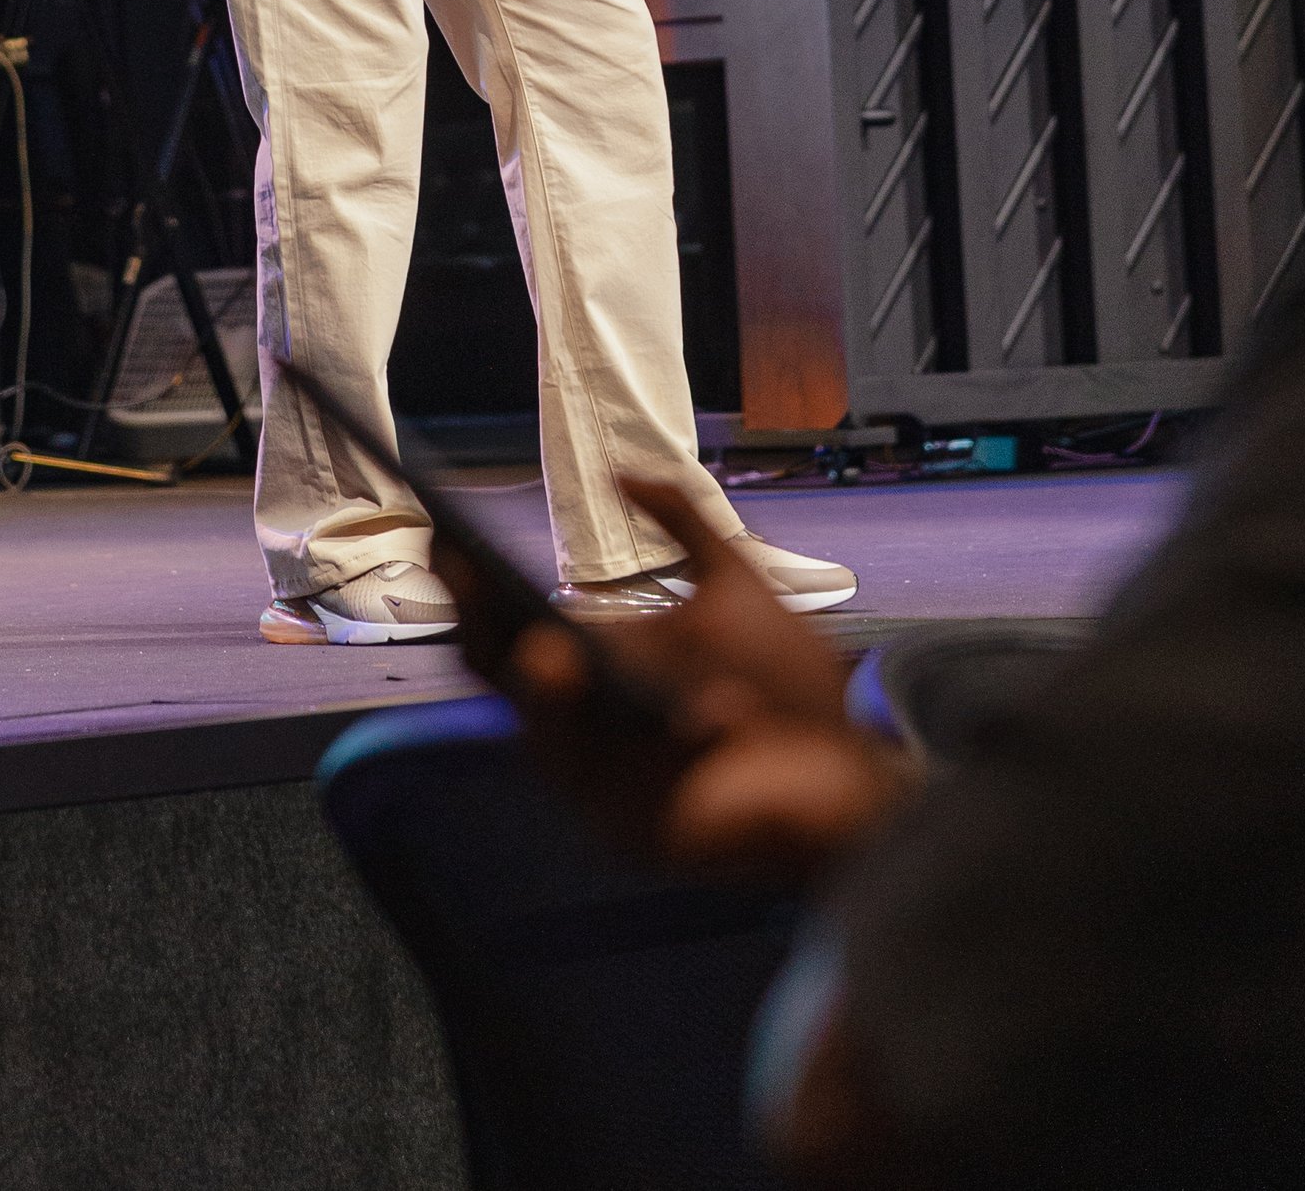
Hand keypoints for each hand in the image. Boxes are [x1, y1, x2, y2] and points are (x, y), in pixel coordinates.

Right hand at [440, 475, 913, 880]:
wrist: (856, 771)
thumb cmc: (790, 688)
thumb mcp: (735, 583)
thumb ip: (681, 522)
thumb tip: (620, 470)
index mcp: (594, 671)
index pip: (508, 632)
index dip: (471, 589)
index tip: (448, 539)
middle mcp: (584, 730)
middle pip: (504, 685)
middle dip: (481, 631)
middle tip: (473, 585)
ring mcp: (605, 790)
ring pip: (544, 743)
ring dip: (549, 699)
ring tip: (551, 651)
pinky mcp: (644, 835)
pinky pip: (630, 796)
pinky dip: (669, 752)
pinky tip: (712, 717)